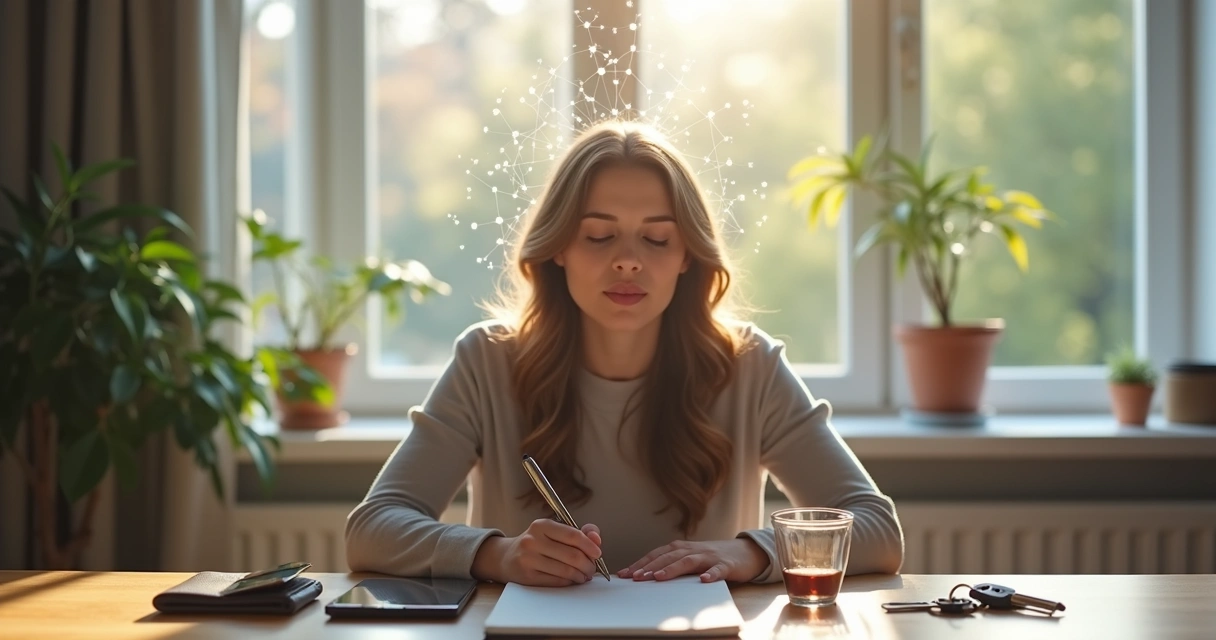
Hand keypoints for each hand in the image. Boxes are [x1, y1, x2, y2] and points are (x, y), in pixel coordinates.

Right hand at [471, 519, 602, 586]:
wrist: (506, 557)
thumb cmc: (536, 544)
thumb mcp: (553, 531)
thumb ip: (578, 532)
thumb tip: (596, 538)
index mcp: (542, 525)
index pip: (573, 535)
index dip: (589, 546)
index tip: (597, 553)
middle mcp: (533, 540)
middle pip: (572, 555)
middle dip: (588, 564)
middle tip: (592, 568)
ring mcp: (528, 559)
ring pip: (566, 570)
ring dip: (580, 575)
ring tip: (584, 576)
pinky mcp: (527, 576)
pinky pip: (556, 581)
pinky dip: (569, 582)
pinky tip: (572, 580)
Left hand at [618, 538, 767, 582]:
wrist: (746, 552)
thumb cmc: (713, 558)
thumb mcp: (691, 560)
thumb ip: (673, 566)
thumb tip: (646, 577)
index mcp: (683, 549)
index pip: (657, 554)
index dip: (641, 563)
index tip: (625, 574)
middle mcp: (694, 550)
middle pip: (669, 556)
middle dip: (651, 566)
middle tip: (636, 578)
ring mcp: (711, 557)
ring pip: (689, 561)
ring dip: (673, 568)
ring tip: (659, 577)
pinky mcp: (728, 565)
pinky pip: (719, 570)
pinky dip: (712, 574)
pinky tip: (704, 580)